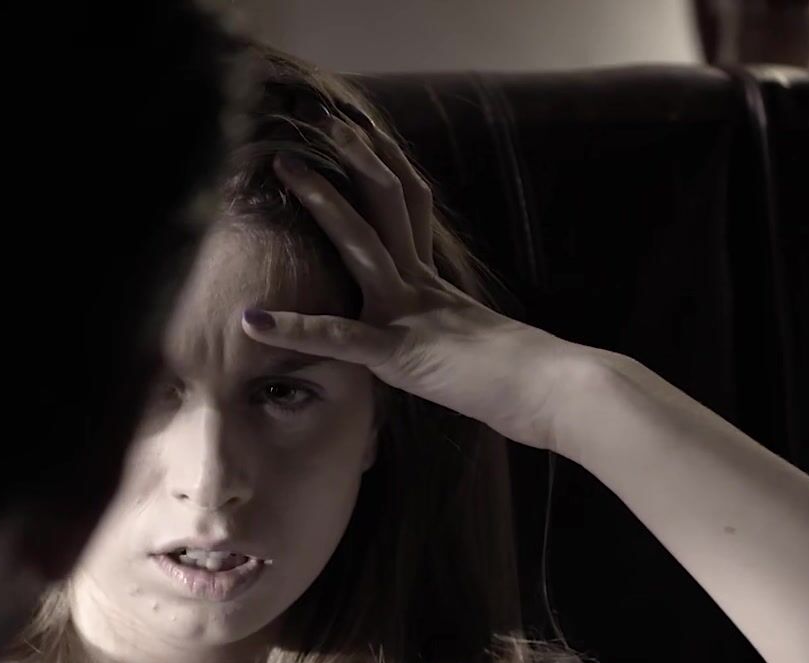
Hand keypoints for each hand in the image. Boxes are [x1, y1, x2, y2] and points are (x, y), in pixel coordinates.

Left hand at [241, 117, 615, 452]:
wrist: (553, 393)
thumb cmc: (524, 382)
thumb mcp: (474, 348)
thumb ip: (447, 337)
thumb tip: (443, 346)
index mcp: (436, 285)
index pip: (409, 210)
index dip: (386, 169)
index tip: (363, 135)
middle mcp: (420, 286)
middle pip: (386, 205)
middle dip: (353, 161)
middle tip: (323, 124)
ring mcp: (407, 314)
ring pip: (361, 243)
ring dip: (321, 203)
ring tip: (283, 167)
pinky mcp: (397, 352)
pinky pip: (338, 338)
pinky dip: (294, 329)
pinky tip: (255, 321)